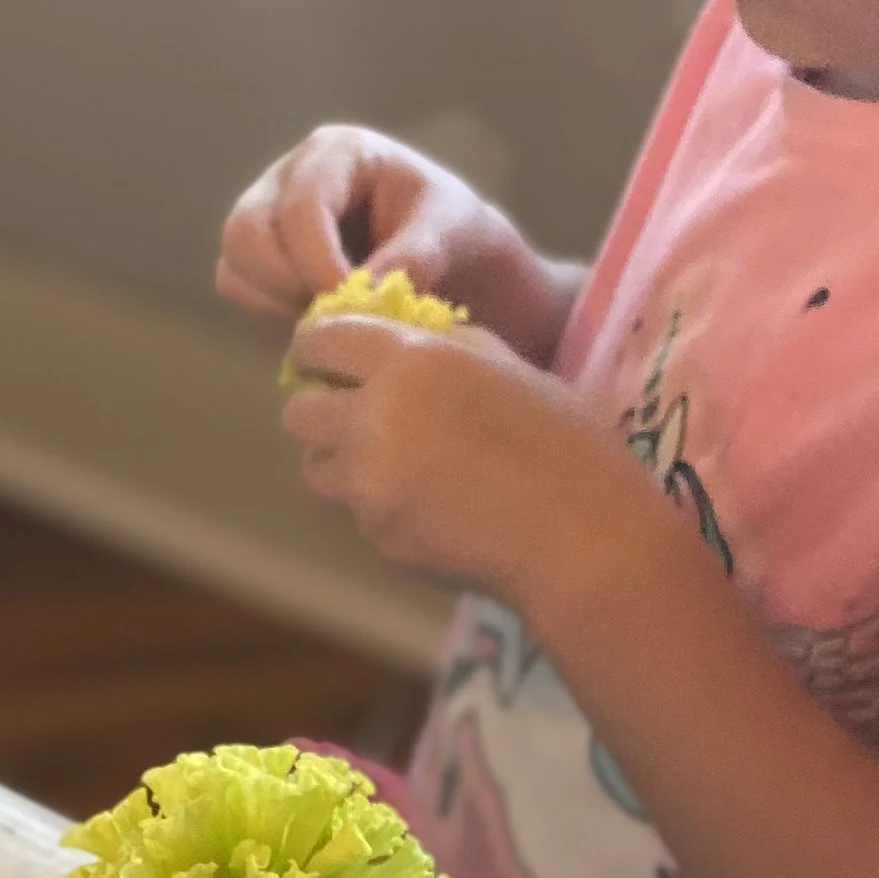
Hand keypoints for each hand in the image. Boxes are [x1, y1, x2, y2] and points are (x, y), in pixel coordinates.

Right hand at [218, 126, 578, 363]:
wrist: (457, 267)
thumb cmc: (458, 237)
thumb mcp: (453, 236)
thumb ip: (412, 257)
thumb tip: (360, 293)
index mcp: (338, 152)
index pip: (300, 206)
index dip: (318, 263)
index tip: (352, 306)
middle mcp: (290, 176)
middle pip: (246, 231)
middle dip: (286, 284)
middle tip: (336, 316)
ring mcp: (267, 216)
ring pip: (234, 264)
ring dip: (276, 304)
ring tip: (335, 317)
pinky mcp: (259, 259)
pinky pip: (239, 290)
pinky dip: (270, 315)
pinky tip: (320, 319)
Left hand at [279, 310, 656, 617]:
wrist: (580, 538)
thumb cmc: (564, 442)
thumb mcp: (507, 364)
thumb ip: (441, 346)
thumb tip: (395, 338)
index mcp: (411, 362)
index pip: (320, 339)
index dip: (316, 347)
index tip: (326, 356)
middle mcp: (375, 420)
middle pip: (298, 409)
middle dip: (320, 406)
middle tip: (353, 410)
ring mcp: (369, 486)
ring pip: (314, 465)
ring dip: (339, 458)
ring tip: (387, 460)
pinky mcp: (376, 535)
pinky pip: (352, 509)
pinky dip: (373, 501)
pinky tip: (423, 501)